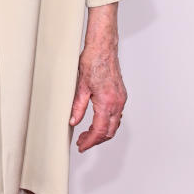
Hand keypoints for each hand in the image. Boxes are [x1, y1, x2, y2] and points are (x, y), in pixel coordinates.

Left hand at [70, 7, 126, 150]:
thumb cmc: (92, 62)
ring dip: (102, 133)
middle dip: (96, 140)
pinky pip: (116, 116)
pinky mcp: (121, 95)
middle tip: (82, 143)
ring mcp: (121, 99)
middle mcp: (117, 102)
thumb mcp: (80, 87)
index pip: (100, 130)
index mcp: (107, 102)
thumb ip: (77, 107)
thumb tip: (73, 122)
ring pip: (114, 125)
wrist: (103, 48)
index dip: (90, 141)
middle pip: (109, 131)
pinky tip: (96, 123)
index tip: (81, 146)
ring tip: (86, 135)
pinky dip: (107, 123)